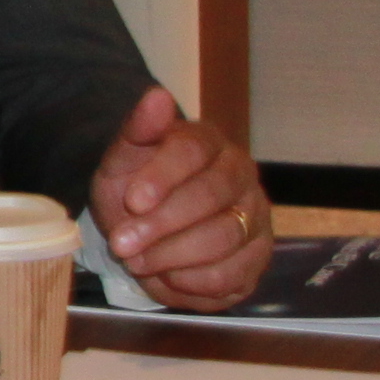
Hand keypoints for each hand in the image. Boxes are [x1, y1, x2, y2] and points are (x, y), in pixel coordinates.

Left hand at [86, 84, 273, 308]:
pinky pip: (231, 276)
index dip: (163, 176)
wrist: (143, 228)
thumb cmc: (135, 188)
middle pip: (211, 197)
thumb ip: (137, 130)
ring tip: (138, 262)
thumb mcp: (122, 161)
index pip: (194, 150)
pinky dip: (192, 283)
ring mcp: (255, 217)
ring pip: (224, 238)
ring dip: (172, 256)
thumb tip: (156, 96)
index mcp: (208, 142)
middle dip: (161, 224)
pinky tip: (167, 276)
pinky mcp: (256, 258)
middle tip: (123, 245)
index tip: (132, 200)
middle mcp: (241, 176)